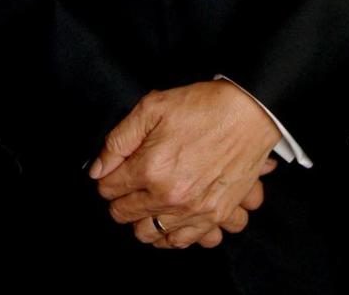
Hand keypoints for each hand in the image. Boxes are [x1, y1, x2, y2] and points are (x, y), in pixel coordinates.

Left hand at [87, 80, 281, 248]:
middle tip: (130, 184)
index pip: (108, 189)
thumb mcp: (152, 107)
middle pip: (125, 216)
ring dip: (144, 220)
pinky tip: (172, 218)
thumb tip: (98, 169)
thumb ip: (119, 139)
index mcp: (151, 169)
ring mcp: (195, 211)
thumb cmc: (203, 106)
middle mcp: (171, 197)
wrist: (250, 112)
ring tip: (149, 202)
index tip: (114, 171)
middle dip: (121, 200)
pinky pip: (185, 242)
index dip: (107, 177)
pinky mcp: (216, 216)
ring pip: (151, 236)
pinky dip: (174, 235)